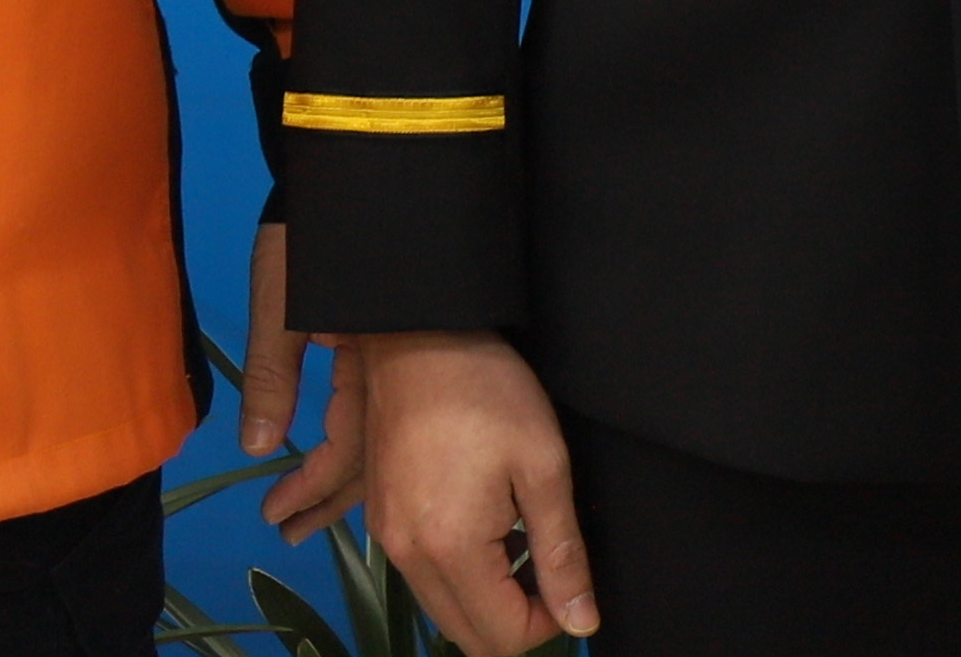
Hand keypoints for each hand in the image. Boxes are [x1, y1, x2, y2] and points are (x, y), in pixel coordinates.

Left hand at [235, 224, 367, 537]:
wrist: (359, 162)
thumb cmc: (311, 230)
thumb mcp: (282, 300)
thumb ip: (272, 373)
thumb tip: (259, 447)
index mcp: (368, 363)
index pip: (349, 450)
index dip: (314, 490)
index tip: (279, 520)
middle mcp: (390, 370)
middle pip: (373, 454)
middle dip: (330, 496)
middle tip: (290, 531)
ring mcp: (395, 357)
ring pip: (383, 436)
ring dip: (345, 475)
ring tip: (304, 511)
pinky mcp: (393, 341)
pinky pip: (388, 411)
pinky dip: (364, 443)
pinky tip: (343, 459)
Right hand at [357, 332, 595, 650]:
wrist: (417, 333)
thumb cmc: (486, 389)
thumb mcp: (544, 466)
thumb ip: (562, 554)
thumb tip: (581, 623)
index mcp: (451, 548)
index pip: (502, 639)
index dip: (548, 621)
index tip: (565, 574)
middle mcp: (407, 556)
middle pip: (467, 636)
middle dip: (515, 617)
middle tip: (543, 557)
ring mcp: (387, 538)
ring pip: (443, 610)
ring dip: (485, 596)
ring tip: (515, 533)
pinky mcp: (379, 518)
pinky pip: (422, 576)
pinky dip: (456, 572)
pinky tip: (482, 521)